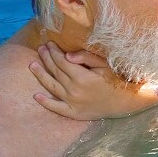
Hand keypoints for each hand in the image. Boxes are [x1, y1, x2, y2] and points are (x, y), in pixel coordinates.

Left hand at [31, 41, 150, 119]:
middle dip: (47, 59)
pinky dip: (45, 102)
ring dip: (41, 75)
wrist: (125, 102)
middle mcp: (74, 91)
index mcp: (82, 77)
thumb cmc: (116, 80)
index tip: (49, 43)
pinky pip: (56, 108)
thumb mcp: (104, 65)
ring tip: (32, 65)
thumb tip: (67, 55)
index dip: (54, 52)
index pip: (62, 61)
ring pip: (52, 87)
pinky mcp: (73, 113)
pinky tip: (36, 95)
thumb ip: (86, 58)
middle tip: (40, 49)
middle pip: (56, 72)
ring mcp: (72, 103)